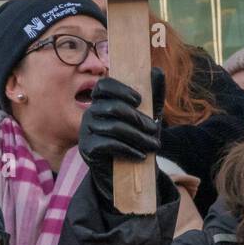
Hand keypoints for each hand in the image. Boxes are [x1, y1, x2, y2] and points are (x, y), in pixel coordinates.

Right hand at [78, 75, 162, 202]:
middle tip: (155, 129)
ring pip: (114, 128)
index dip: (120, 89)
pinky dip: (128, 149)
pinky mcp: (86, 149)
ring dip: (138, 137)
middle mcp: (90, 113)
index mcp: (102, 100)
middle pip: (113, 108)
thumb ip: (153, 95)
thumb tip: (157, 71)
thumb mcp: (148, 116)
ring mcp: (85, 131)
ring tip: (154, 145)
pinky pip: (107, 144)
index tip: (139, 100)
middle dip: (139, 119)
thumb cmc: (136, 138)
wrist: (125, 173)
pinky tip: (141, 155)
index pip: (103, 85)